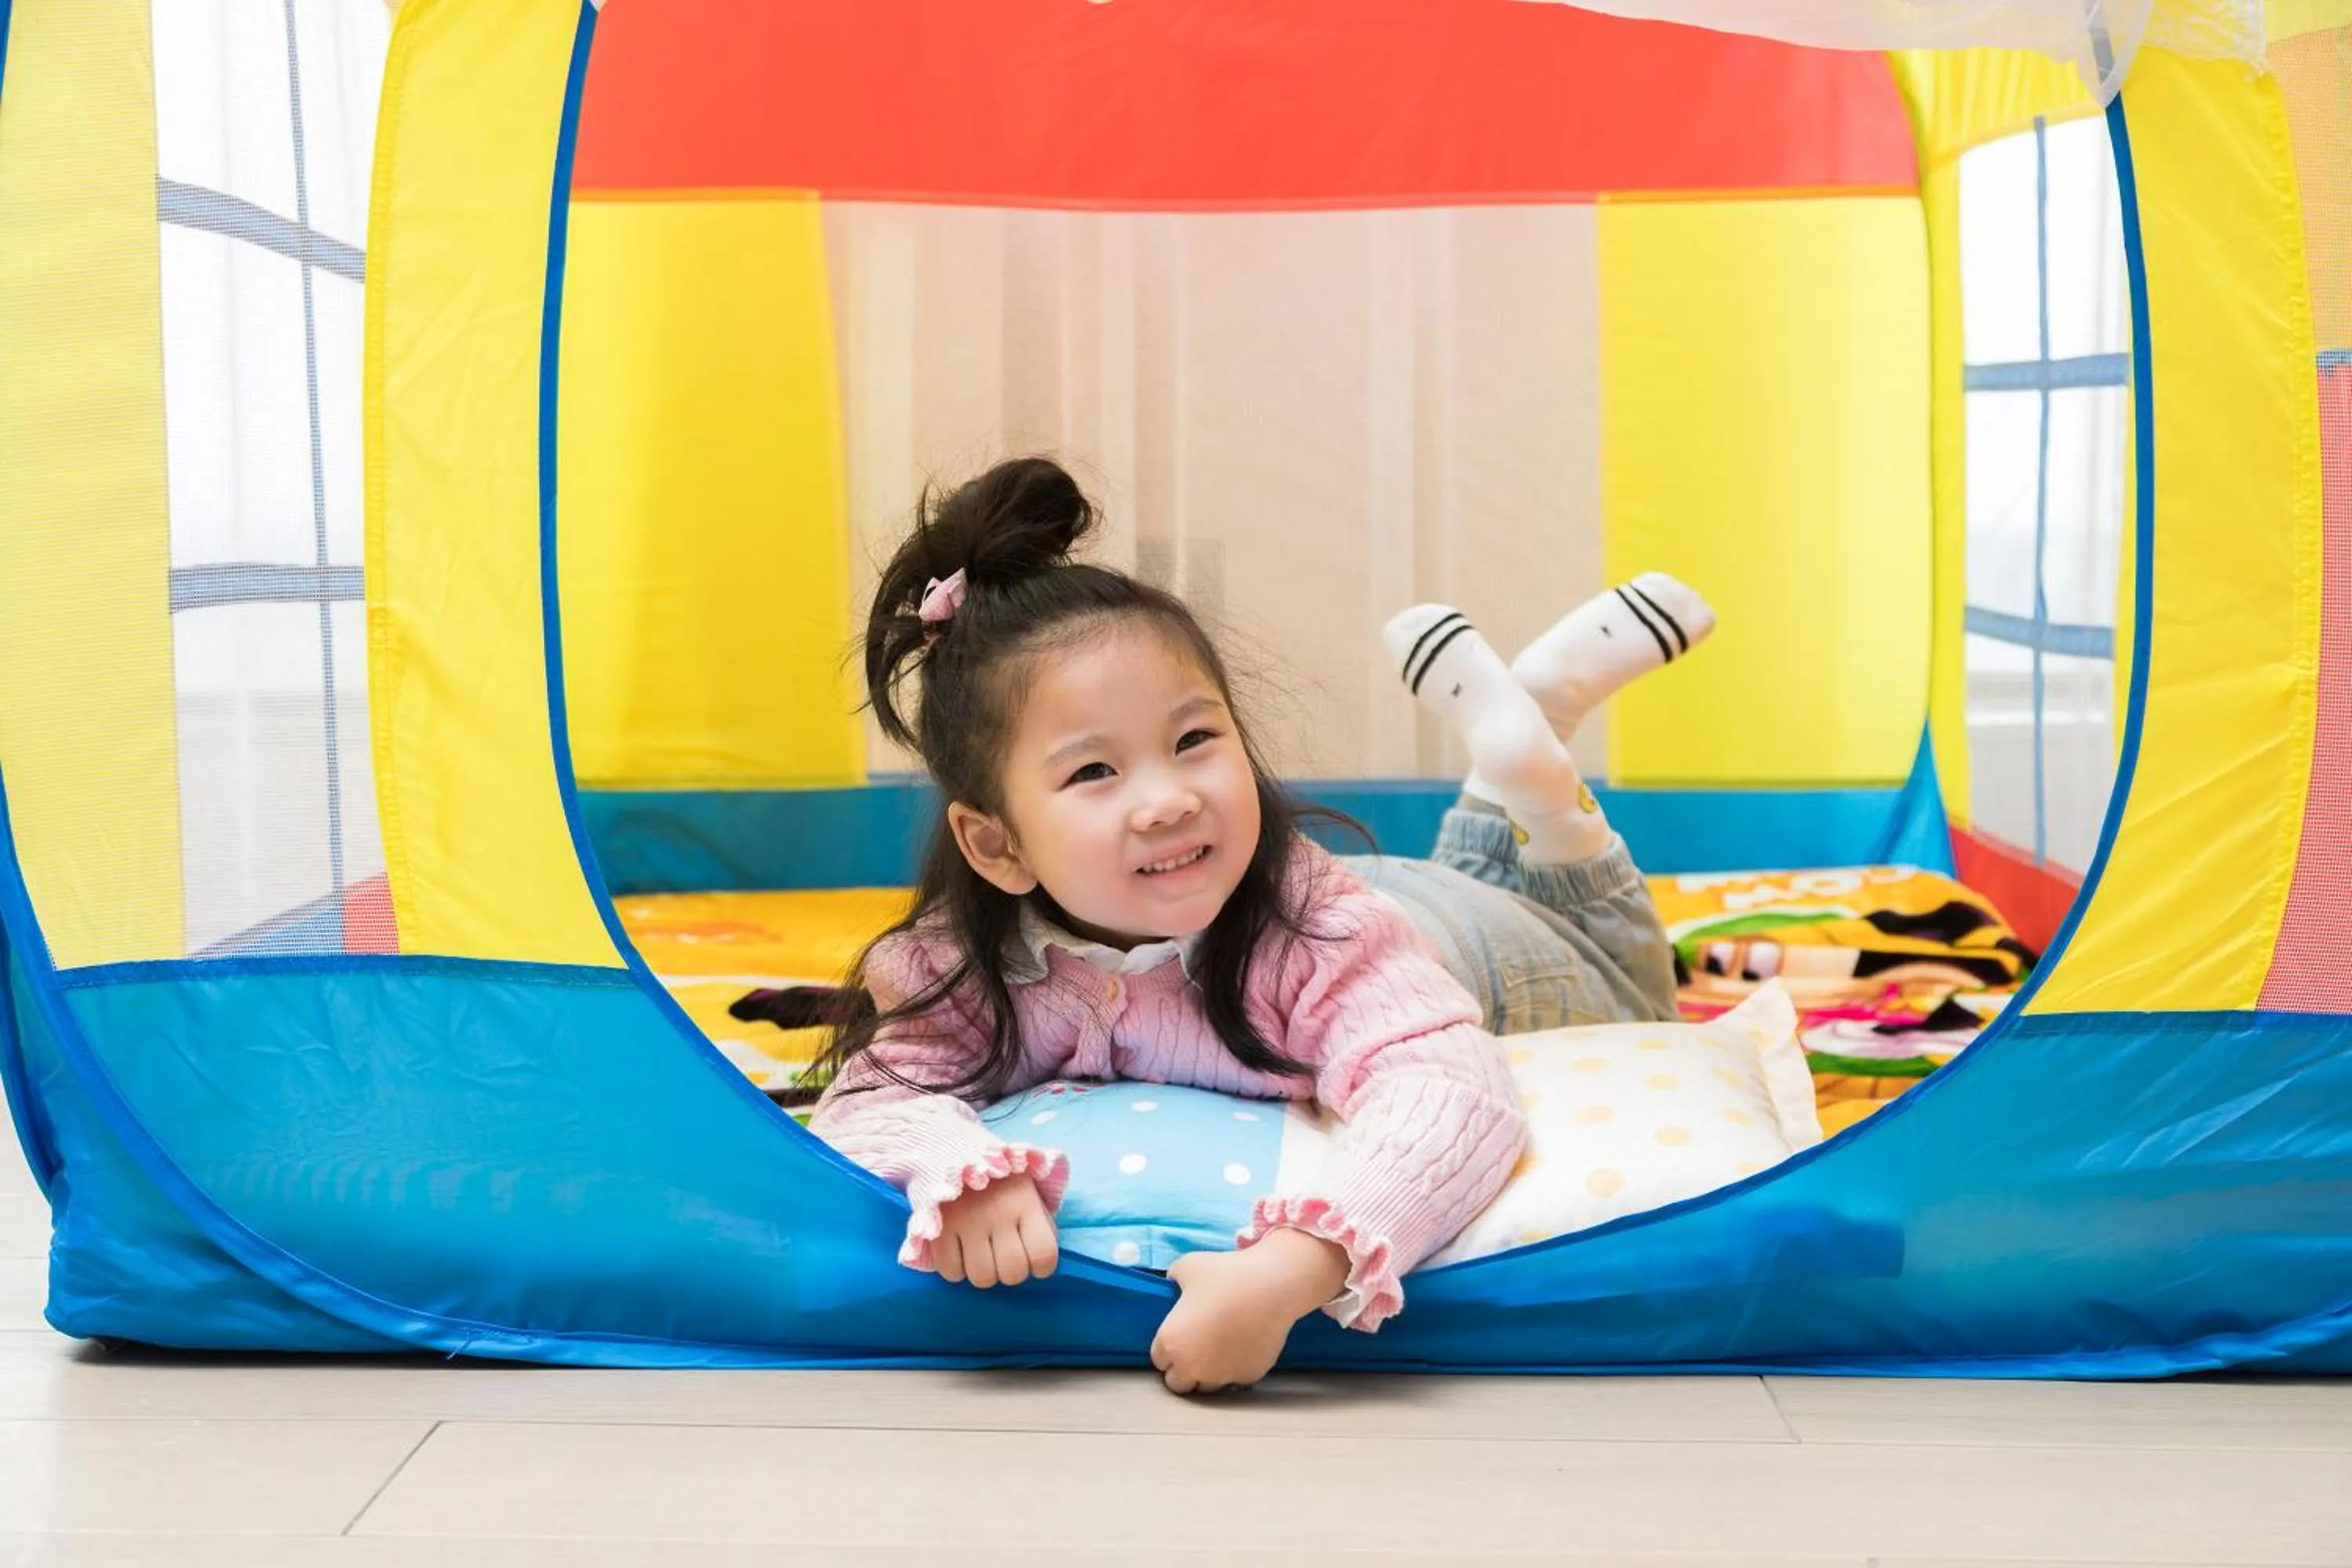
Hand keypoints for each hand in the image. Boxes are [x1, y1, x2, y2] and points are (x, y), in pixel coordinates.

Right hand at [933, 1173, 1057, 1288]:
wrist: (950, 1149)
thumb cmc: (999, 1178)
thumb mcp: (1031, 1190)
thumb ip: (1041, 1222)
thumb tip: (1040, 1262)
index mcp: (1026, 1202)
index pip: (1044, 1255)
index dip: (1042, 1267)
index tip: (1034, 1260)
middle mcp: (998, 1213)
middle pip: (1012, 1272)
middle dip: (1011, 1271)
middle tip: (1004, 1256)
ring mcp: (966, 1221)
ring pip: (982, 1277)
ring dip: (984, 1273)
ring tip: (982, 1255)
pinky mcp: (938, 1228)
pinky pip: (951, 1271)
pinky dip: (957, 1269)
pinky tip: (960, 1253)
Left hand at [1151, 1229, 1349, 1394]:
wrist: (1270, 1286)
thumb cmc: (1224, 1274)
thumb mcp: (1187, 1266)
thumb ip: (1173, 1278)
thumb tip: (1174, 1283)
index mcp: (1171, 1343)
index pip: (1159, 1360)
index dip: (1168, 1347)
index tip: (1180, 1335)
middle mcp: (1192, 1367)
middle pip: (1178, 1383)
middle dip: (1183, 1369)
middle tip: (1196, 1346)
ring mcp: (1221, 1376)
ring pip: (1207, 1387)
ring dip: (1208, 1373)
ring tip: (1219, 1349)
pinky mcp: (1248, 1377)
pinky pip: (1236, 1380)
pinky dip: (1235, 1369)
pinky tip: (1242, 1348)